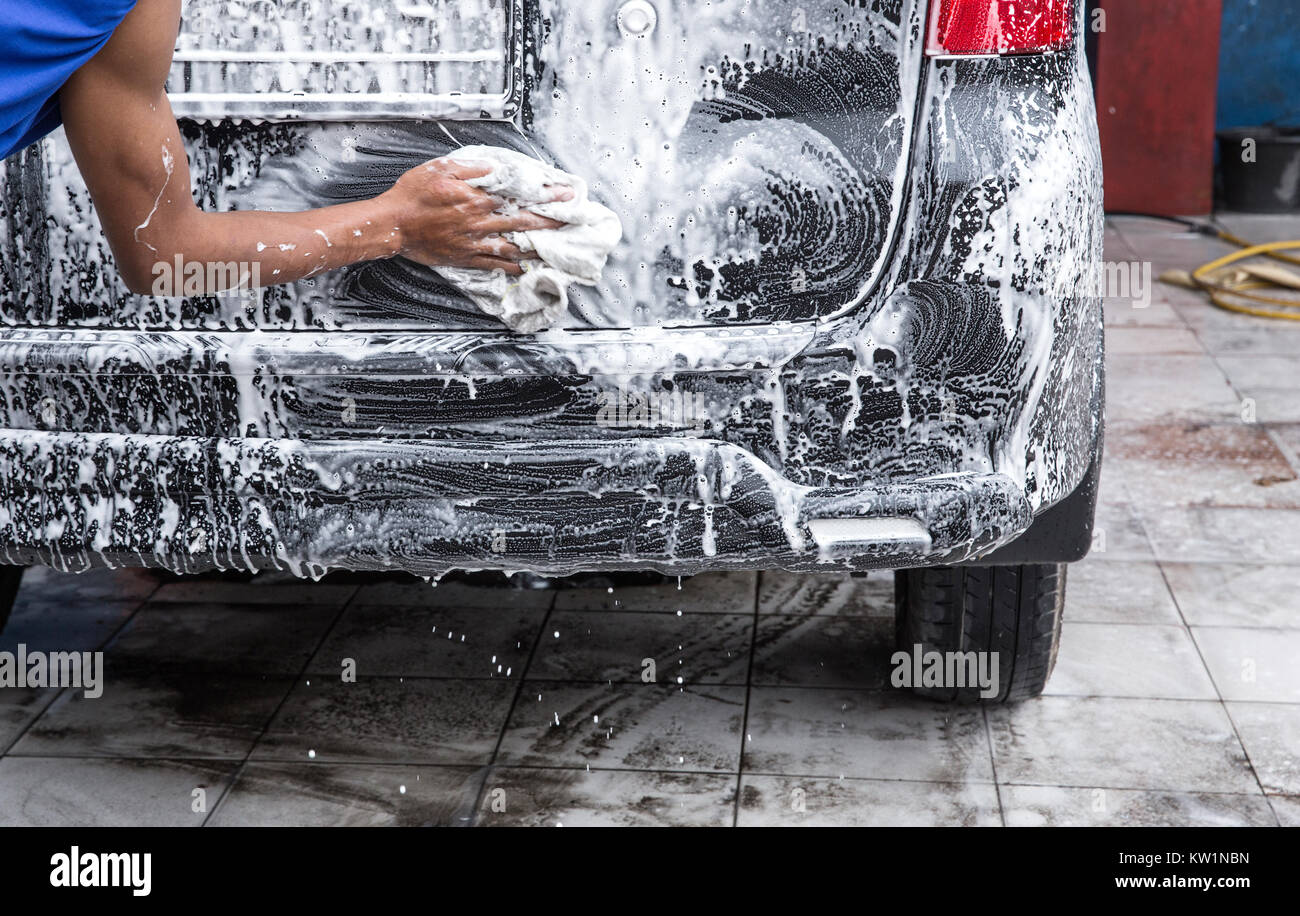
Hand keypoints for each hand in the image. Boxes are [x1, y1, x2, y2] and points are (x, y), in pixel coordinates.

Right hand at [383, 158, 571, 275]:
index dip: (544, 196)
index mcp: (476, 198)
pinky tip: (524, 267)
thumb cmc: (413, 194)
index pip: (518, 196)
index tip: (566, 196)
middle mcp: (479, 222)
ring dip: (536, 249)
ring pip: (512, 247)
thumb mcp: (440, 169)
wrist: (392, 224)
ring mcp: (473, 242)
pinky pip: (493, 263)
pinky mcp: (465, 257)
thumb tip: (496, 167)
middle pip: (522, 223)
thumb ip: (472, 168)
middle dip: (550, 223)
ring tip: (555, 250)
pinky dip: (510, 266)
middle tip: (571, 223)